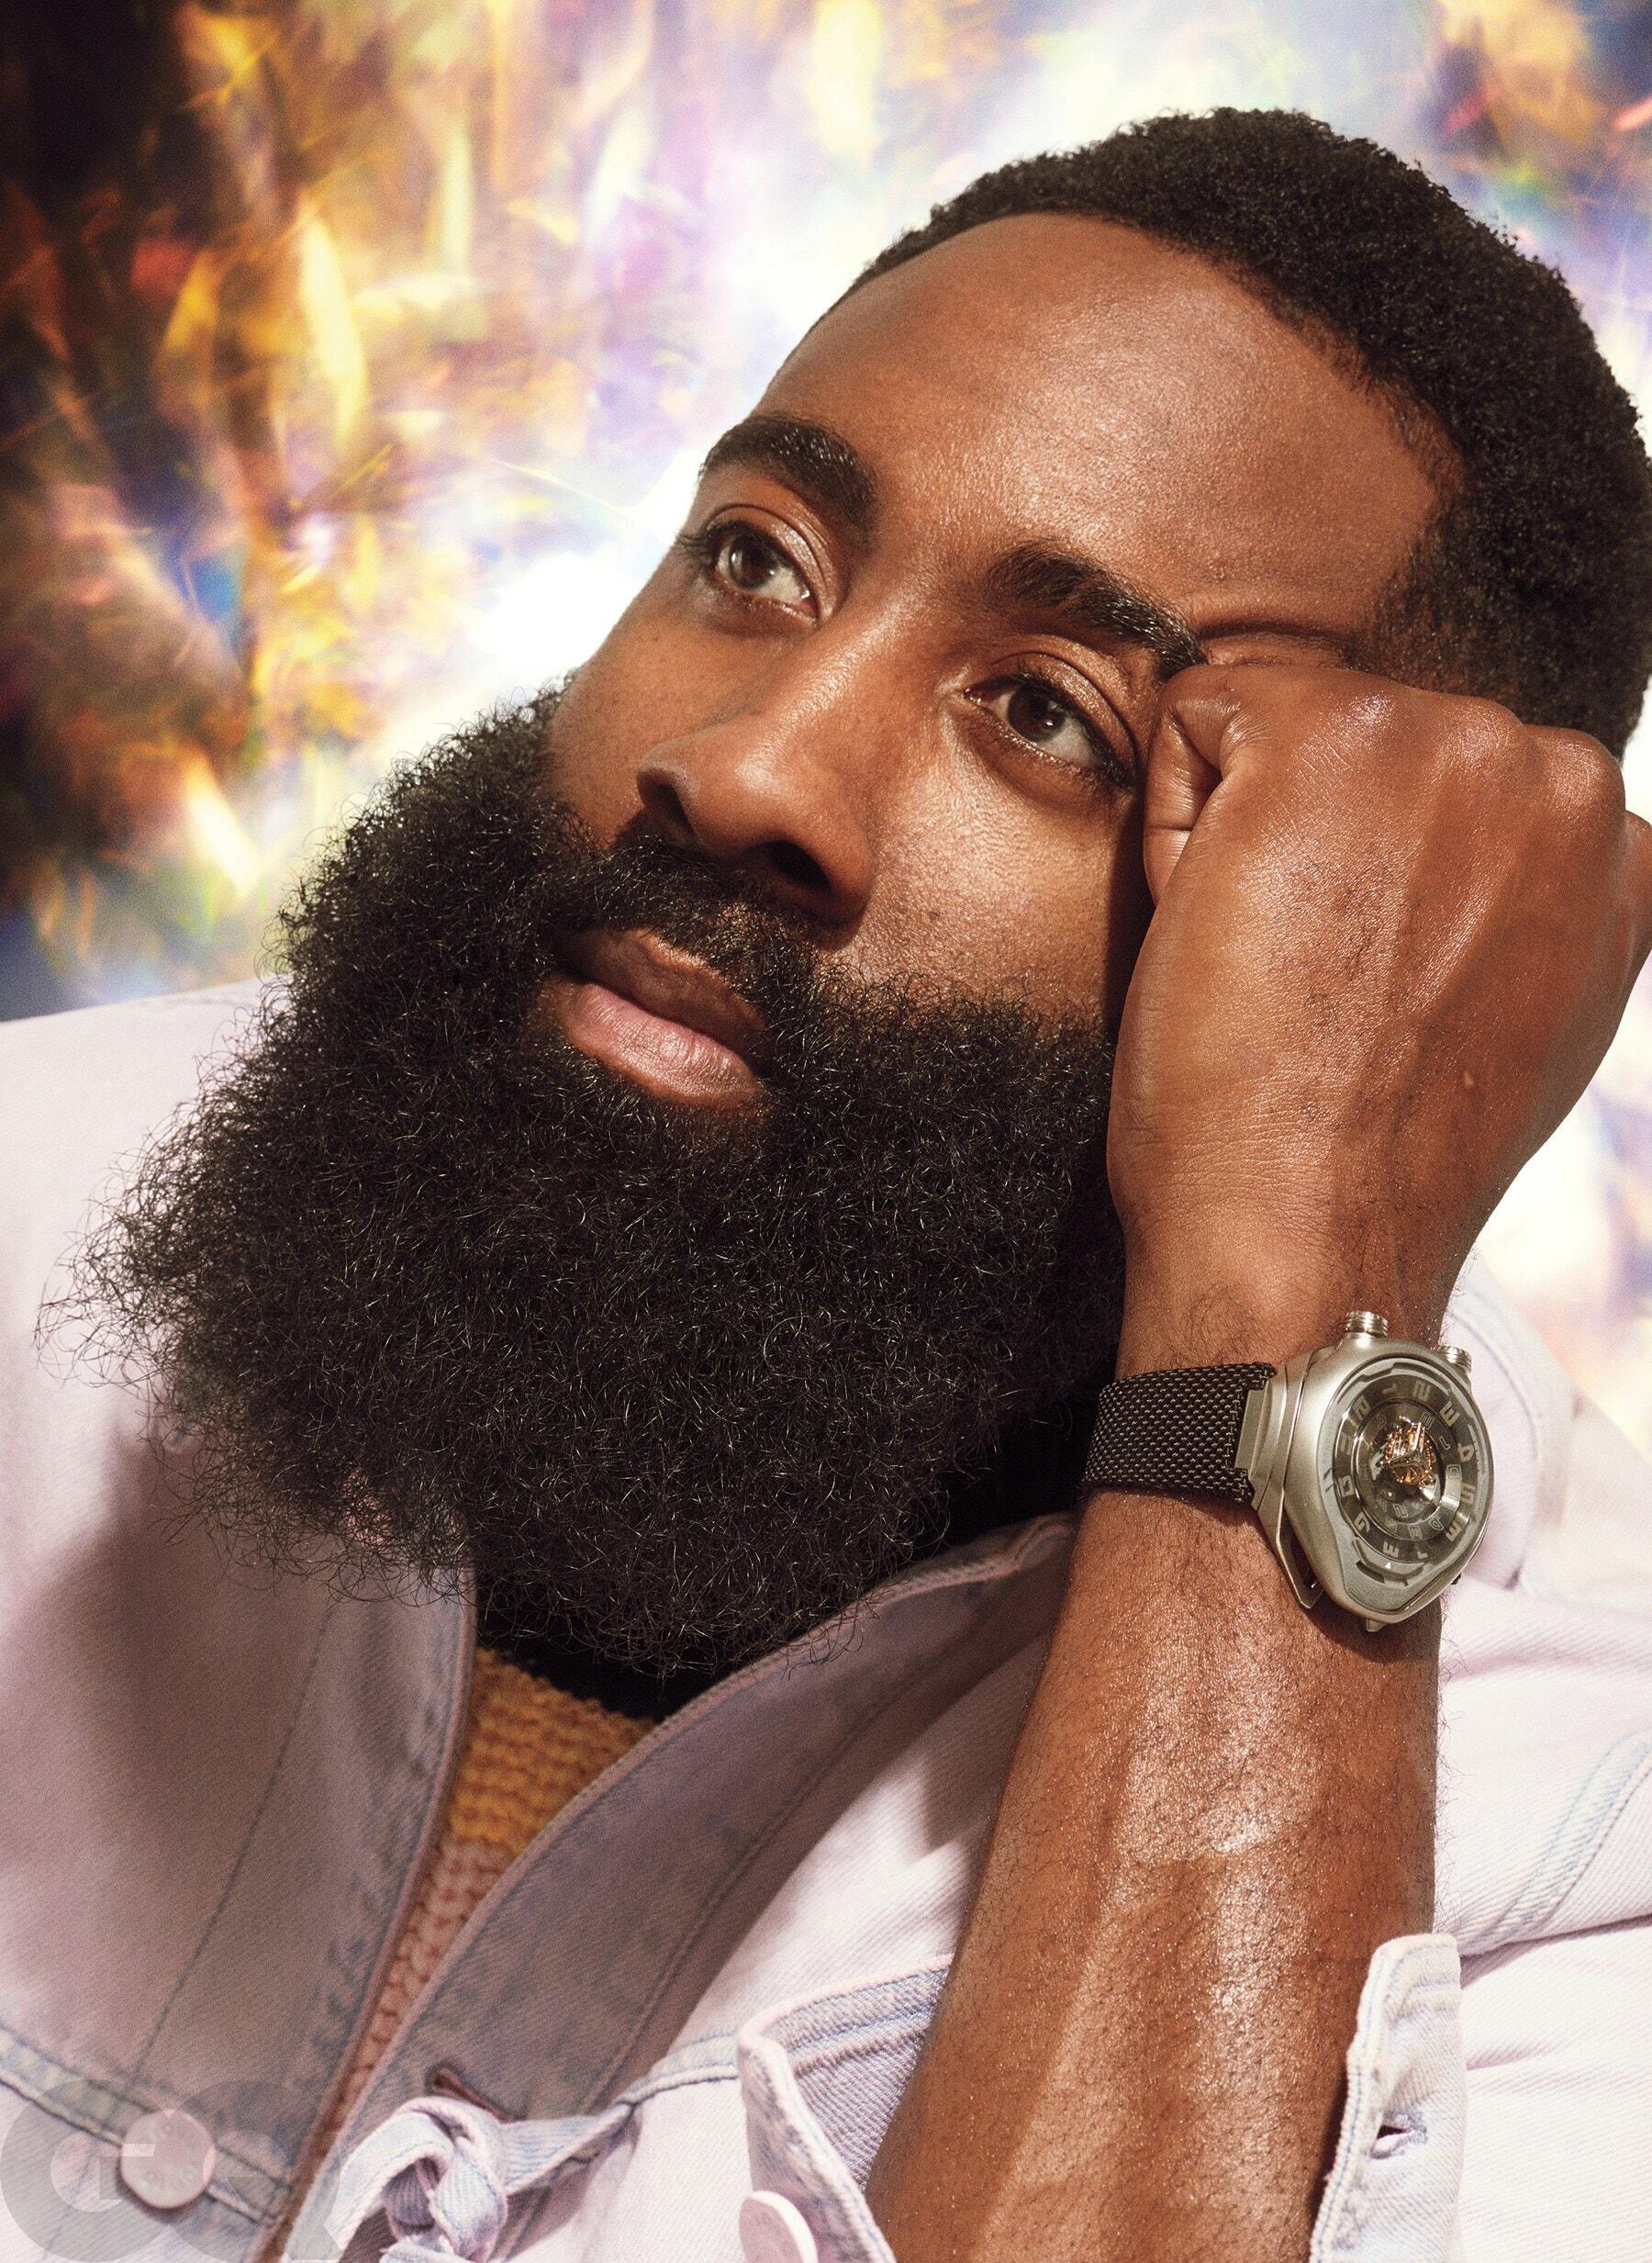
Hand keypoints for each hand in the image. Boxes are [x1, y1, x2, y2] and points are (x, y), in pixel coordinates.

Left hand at [1107, 663, 1651, 1359]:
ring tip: (1283, 961)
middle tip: (1319, 978)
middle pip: (1366, 742)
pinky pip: (1198, 715)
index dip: (1372, 886)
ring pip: (1281, 726)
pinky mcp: (1335, 734)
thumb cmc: (1379, 1153)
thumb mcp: (1520, 1017)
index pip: (1440, 790)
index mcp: (1612, 843)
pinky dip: (1176, 822)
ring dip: (1250, 831)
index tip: (1376, 989)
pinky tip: (1223, 927)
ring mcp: (1456, 742)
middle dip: (1314, 838)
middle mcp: (1561, 772)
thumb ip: (1524, 908)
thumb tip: (1476, 864)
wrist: (1311, 1226)